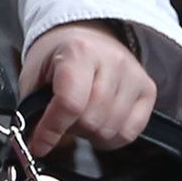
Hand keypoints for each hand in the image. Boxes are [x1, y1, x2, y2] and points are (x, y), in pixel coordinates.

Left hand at [20, 21, 156, 151]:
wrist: (85, 35)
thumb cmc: (57, 55)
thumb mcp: (34, 73)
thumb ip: (32, 106)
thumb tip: (35, 142)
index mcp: (78, 52)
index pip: (69, 103)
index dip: (51, 130)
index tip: (38, 145)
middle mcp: (113, 62)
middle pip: (91, 119)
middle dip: (69, 129)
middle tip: (60, 119)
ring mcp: (135, 76)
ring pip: (111, 129)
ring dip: (89, 134)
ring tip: (79, 117)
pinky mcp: (149, 90)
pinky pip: (130, 132)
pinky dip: (110, 137)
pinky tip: (99, 123)